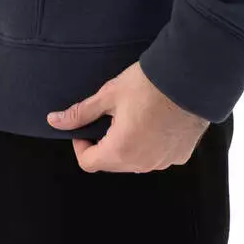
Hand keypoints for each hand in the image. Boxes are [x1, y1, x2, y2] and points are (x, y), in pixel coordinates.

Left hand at [46, 60, 210, 172]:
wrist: (189, 79)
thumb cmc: (147, 85)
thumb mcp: (108, 95)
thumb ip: (80, 113)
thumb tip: (53, 121)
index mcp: (120, 151)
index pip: (88, 163)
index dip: (80, 144)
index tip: (86, 125)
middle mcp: (142, 164)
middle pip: (111, 163)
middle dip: (104, 143)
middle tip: (109, 116)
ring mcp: (163, 162)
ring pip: (134, 161)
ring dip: (127, 145)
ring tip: (133, 115)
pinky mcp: (179, 156)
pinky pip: (156, 157)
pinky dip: (150, 144)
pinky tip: (154, 120)